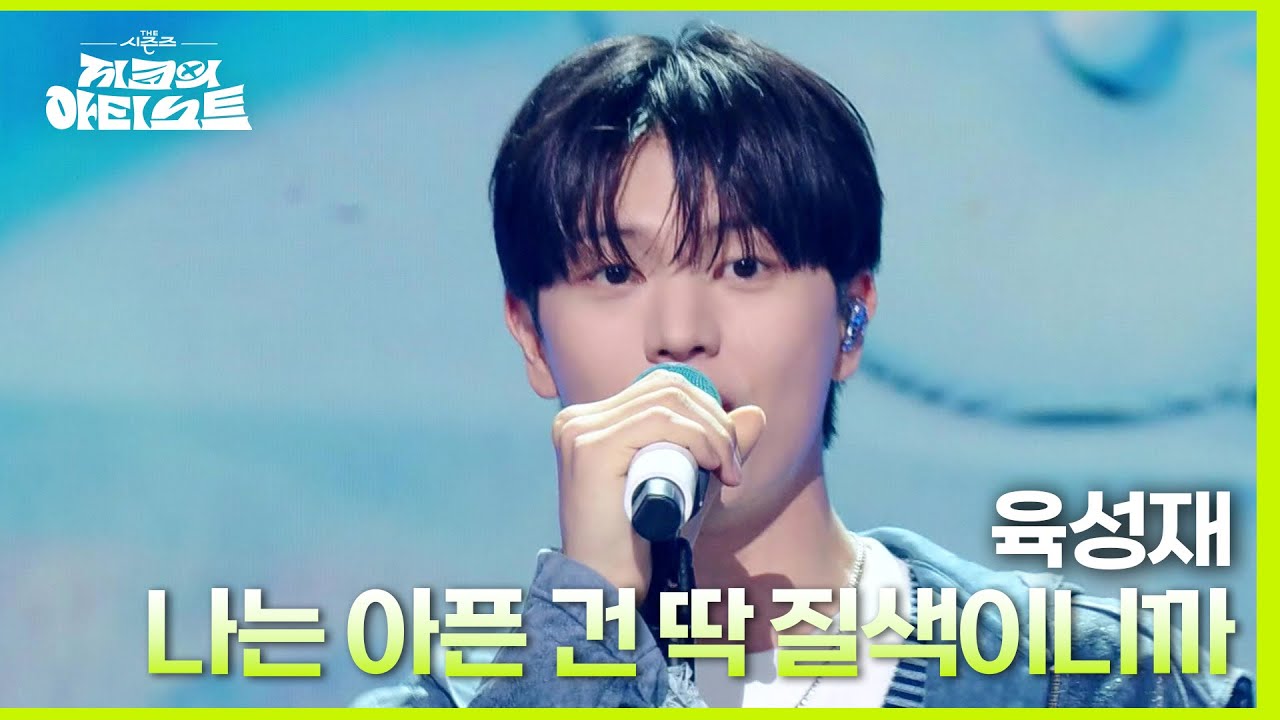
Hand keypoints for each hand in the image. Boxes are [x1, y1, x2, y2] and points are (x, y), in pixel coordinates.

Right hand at [550, 369, 766, 596]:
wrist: (610, 588)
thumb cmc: (644, 541)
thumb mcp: (687, 485)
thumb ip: (717, 449)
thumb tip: (755, 413)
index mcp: (592, 422)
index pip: (660, 388)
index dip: (705, 410)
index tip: (728, 453)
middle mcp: (578, 419)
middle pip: (666, 389)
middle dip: (715, 421)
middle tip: (733, 465)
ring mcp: (579, 430)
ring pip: (667, 402)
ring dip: (713, 433)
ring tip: (727, 472)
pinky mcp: (590, 448)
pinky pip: (659, 422)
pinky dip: (698, 438)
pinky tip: (712, 466)